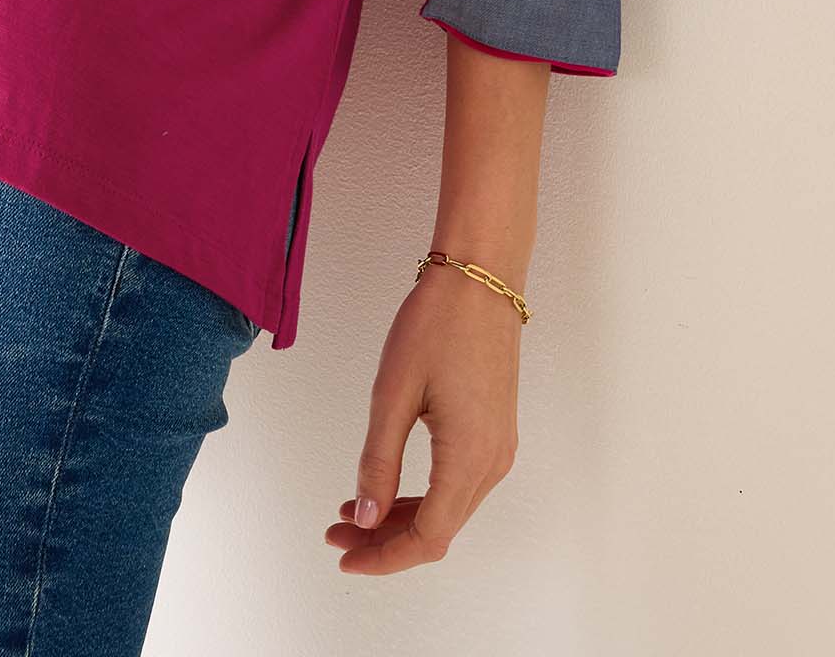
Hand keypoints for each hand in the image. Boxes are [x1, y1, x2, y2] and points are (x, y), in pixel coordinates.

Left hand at [323, 260, 521, 574]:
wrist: (481, 277)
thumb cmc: (435, 325)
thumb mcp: (393, 393)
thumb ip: (379, 462)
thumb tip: (367, 519)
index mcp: (468, 459)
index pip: (427, 538)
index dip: (384, 557)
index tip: (342, 554)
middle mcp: (492, 463)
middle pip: (439, 530)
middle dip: (385, 540)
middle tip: (336, 529)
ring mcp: (499, 447)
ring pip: (449, 509)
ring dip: (402, 517)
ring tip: (353, 508)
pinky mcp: (495, 430)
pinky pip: (459, 483)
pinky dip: (423, 493)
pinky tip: (387, 483)